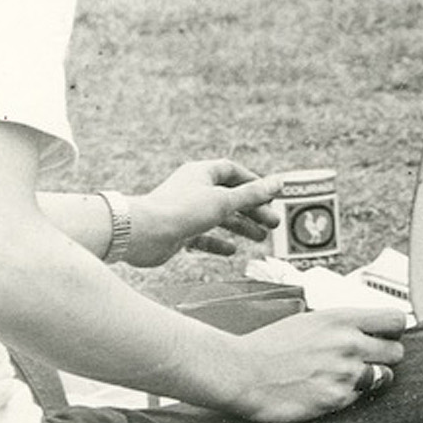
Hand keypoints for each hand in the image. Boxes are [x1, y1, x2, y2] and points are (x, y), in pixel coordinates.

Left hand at [127, 160, 284, 266]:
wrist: (143, 234)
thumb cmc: (182, 210)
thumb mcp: (224, 200)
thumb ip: (253, 194)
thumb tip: (279, 182)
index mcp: (202, 173)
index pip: (233, 171)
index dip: (253, 182)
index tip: (270, 196)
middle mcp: (193, 189)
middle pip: (229, 197)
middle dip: (252, 210)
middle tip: (273, 223)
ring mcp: (185, 211)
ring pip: (218, 217)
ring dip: (240, 227)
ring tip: (260, 238)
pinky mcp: (178, 231)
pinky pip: (202, 236)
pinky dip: (217, 242)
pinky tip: (231, 251)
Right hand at [222, 306, 407, 422]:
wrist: (242, 372)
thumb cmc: (271, 345)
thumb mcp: (310, 320)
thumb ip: (343, 324)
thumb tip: (370, 329)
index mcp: (342, 318)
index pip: (396, 319)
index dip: (394, 330)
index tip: (386, 336)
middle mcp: (348, 343)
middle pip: (397, 352)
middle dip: (385, 357)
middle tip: (368, 361)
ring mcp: (344, 373)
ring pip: (385, 377)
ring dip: (373, 378)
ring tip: (348, 378)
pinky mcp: (335, 399)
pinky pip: (361, 398)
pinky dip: (350, 396)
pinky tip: (328, 390)